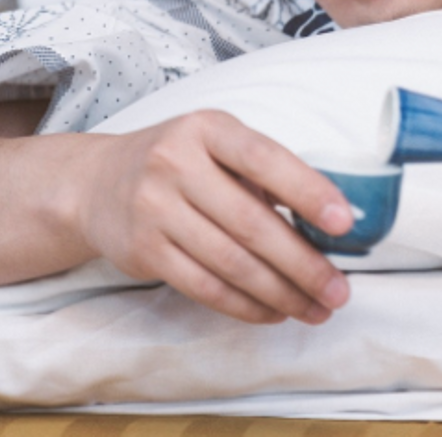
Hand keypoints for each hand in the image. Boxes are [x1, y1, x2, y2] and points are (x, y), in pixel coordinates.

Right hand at [71, 109, 353, 323]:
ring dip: (281, 293)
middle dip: (304, 263)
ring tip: (316, 308)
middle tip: (340, 290)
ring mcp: (154, 209)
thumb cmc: (181, 162)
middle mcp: (176, 164)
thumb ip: (266, 174)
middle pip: (252, 223)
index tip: (345, 222)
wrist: (96, 182)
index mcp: (208, 129)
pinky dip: (245, 305)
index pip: (265, 159)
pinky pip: (204, 286)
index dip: (308, 191)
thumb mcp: (218, 145)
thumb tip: (331, 220)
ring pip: (231, 262)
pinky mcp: (142, 251)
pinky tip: (274, 311)